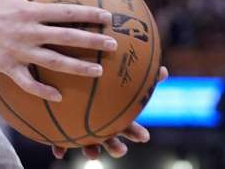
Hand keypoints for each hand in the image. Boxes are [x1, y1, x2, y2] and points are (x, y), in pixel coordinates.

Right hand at [0, 0, 116, 100]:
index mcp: (29, 10)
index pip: (66, 12)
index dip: (89, 14)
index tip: (108, 17)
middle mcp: (27, 31)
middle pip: (67, 38)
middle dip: (93, 42)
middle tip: (113, 45)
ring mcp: (17, 50)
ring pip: (54, 62)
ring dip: (79, 68)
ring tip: (98, 72)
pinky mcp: (6, 66)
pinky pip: (28, 83)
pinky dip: (44, 92)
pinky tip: (59, 98)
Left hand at [51, 66, 168, 159]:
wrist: (63, 85)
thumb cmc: (96, 83)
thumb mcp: (115, 77)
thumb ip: (137, 75)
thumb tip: (165, 70)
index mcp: (115, 119)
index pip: (130, 128)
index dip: (137, 134)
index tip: (144, 137)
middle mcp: (101, 129)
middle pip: (112, 142)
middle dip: (117, 148)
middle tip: (121, 149)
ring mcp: (83, 133)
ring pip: (90, 147)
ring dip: (92, 152)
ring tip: (92, 154)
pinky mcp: (63, 134)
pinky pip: (62, 144)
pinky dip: (61, 149)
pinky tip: (59, 153)